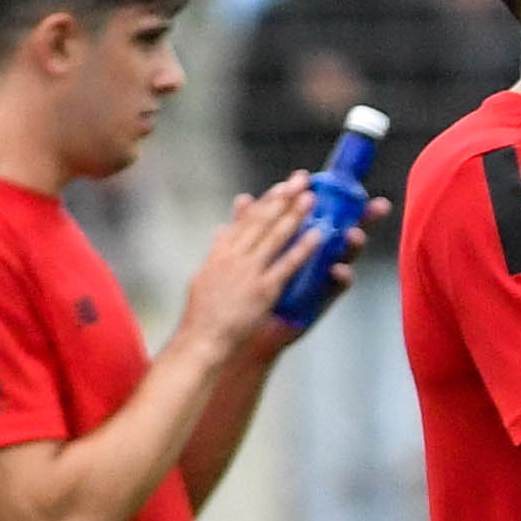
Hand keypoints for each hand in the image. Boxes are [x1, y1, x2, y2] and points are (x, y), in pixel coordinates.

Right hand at [179, 175, 326, 356]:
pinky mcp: (263, 290)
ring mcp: (249, 272)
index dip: (267, 201)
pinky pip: (287, 265)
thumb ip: (218, 251)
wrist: (202, 340)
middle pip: (263, 221)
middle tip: (301, 180)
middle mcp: (234, 256)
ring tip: (312, 197)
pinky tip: (318, 235)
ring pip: (276, 237)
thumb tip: (222, 230)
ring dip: (295, 214)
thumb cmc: (203, 314)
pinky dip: (303, 249)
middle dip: (284, 198)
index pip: (247, 220)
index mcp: (221, 252)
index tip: (282, 186)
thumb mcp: (205, 275)